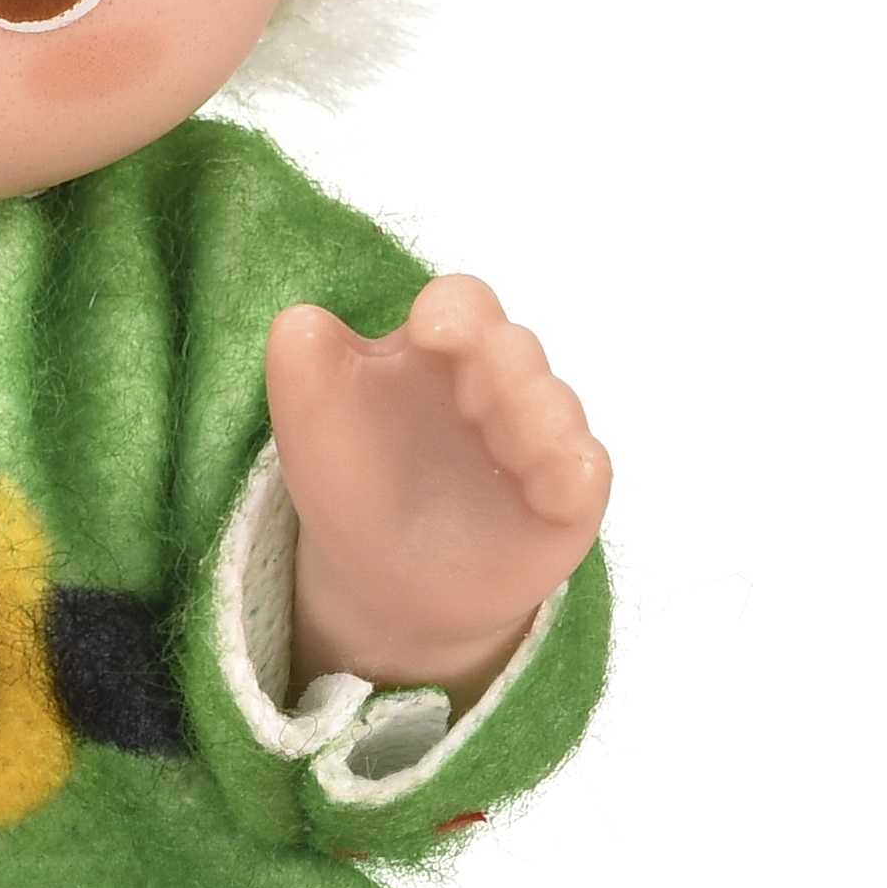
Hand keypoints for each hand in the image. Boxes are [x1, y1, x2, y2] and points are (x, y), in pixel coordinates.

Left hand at [265, 280, 608, 701]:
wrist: (385, 582)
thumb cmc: (356, 481)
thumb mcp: (312, 427)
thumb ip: (301, 368)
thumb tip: (301, 320)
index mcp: (440, 348)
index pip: (464, 305)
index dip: (456, 311)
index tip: (430, 330)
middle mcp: (500, 381)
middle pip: (516, 349)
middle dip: (499, 364)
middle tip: (470, 398)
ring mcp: (540, 439)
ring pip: (556, 405)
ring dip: (533, 415)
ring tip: (501, 443)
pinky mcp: (567, 498)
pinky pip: (585, 474)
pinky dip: (571, 471)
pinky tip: (548, 486)